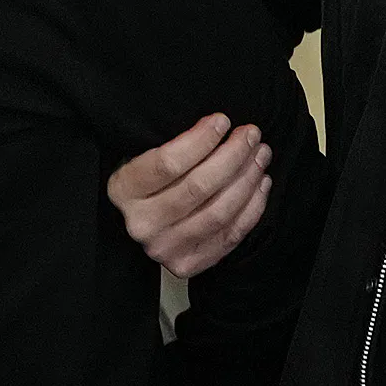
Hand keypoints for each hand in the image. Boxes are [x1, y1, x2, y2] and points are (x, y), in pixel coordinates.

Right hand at [106, 112, 269, 277]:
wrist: (145, 223)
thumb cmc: (151, 181)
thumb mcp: (147, 156)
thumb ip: (176, 144)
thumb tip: (220, 126)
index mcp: (124, 190)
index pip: (167, 163)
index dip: (201, 140)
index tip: (223, 121)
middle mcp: (142, 223)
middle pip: (198, 187)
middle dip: (232, 156)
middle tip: (251, 134)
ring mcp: (164, 249)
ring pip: (218, 213)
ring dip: (247, 179)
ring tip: (261, 155)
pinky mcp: (188, 264)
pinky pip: (230, 236)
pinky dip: (252, 207)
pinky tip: (261, 183)